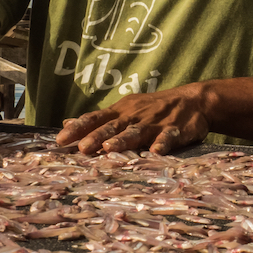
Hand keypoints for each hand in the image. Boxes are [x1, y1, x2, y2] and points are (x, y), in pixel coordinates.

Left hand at [55, 84, 209, 154]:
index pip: (95, 119)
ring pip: (137, 132)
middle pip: (113, 127)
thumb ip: (98, 120)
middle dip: (97, 137)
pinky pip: (169, 137)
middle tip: (82, 148)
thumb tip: (67, 123)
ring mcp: (156, 123)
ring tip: (111, 148)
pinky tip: (156, 152)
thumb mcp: (124, 109)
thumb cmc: (152, 108)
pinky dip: (163, 143)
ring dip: (124, 140)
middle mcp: (135, 116)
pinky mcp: (177, 129)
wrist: (193, 100)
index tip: (60, 140)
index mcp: (121, 112)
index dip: (78, 129)